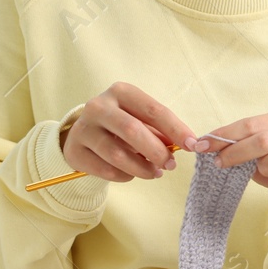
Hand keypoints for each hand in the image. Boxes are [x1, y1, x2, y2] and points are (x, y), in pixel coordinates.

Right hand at [61, 81, 197, 182]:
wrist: (83, 134)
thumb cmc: (120, 124)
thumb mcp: (140, 120)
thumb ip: (160, 130)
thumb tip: (186, 144)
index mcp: (121, 92)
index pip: (153, 110)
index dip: (176, 129)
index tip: (192, 145)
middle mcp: (99, 106)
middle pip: (133, 130)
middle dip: (157, 151)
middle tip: (171, 164)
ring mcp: (84, 128)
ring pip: (118, 155)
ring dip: (142, 168)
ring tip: (154, 173)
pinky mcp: (74, 151)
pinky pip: (106, 170)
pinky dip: (124, 176)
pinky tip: (131, 174)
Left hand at [200, 112, 267, 223]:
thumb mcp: (260, 155)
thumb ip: (242, 146)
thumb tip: (210, 147)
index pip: (251, 123)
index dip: (225, 134)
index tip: (202, 145)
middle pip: (264, 138)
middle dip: (236, 151)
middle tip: (218, 163)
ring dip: (265, 168)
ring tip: (265, 173)